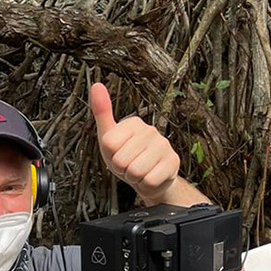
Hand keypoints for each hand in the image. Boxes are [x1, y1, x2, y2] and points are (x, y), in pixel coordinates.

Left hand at [90, 82, 179, 203]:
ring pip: (135, 171)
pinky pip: (149, 180)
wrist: (149, 179)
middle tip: (128, 165)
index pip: (109, 144)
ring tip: (138, 171)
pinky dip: (145, 184)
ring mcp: (164, 146)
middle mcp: (151, 131)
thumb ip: (102, 113)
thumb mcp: (109, 138)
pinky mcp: (173, 162)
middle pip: (121, 160)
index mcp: (134, 123)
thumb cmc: (127, 157)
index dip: (110, 155)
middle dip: (122, 169)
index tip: (118, 154)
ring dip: (133, 177)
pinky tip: (149, 176)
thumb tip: (96, 85)